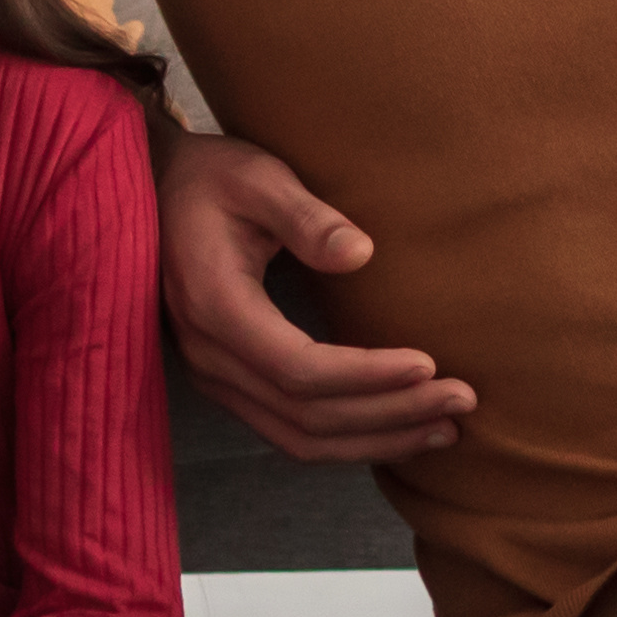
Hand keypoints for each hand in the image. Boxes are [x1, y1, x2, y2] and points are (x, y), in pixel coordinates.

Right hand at [162, 133, 474, 465]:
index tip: (428, 363)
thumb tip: (361, 253)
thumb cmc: (209, 178)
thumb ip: (304, 215)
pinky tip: (398, 429)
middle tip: (462, 402)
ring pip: (300, 439)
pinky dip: (348, 439)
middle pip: (308, 415)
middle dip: (390, 416)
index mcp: (215, 307)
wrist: (154, 193)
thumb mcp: (256, 176)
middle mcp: (211, 357)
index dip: (366, 376)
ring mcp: (216, 377)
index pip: (299, 369)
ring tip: (444, 429)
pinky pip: (290, 431)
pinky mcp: (230, 382)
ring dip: (375, 440)